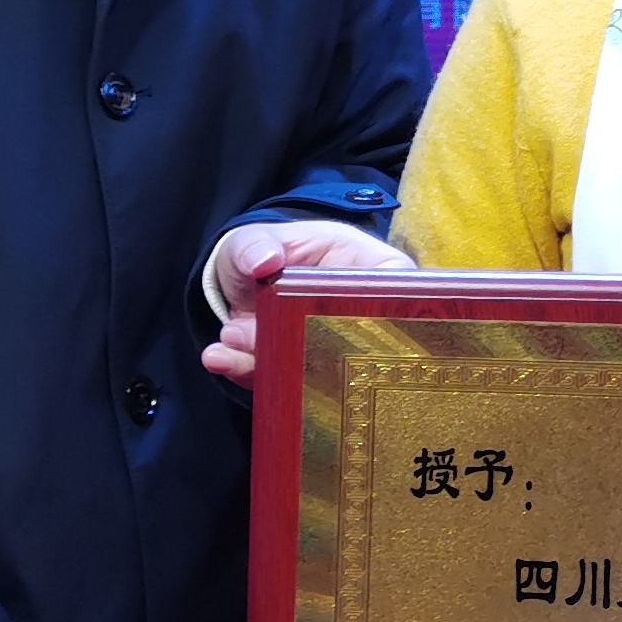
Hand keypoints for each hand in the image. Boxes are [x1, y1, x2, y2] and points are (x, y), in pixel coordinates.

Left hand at [199, 219, 410, 384]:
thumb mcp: (256, 237)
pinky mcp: (297, 374)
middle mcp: (360, 316)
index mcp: (371, 270)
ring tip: (232, 336)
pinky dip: (248, 373)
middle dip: (307, 345)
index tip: (354, 320)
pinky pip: (281, 384)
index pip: (402, 293)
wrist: (236, 282)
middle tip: (260, 334)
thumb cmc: (266, 248)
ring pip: (316, 370)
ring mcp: (329, 350)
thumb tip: (264, 260)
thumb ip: (256, 244)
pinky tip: (220, 358)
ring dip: (269, 360)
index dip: (391, 312)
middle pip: (357, 343)